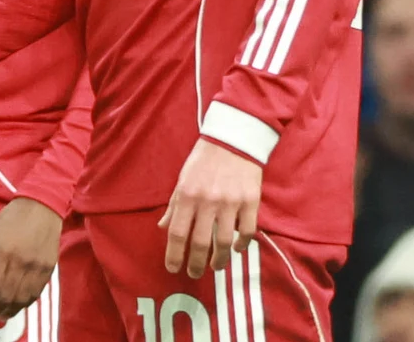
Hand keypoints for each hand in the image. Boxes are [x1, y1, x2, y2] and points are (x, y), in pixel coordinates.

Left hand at [0, 198, 62, 324]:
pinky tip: (15, 306)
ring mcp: (37, 267)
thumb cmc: (11, 218)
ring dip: (9, 311)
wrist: (42, 206)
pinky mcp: (49, 269)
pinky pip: (36, 293)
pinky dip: (24, 304)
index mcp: (3, 251)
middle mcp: (21, 261)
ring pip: (22, 298)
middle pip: (6, 295)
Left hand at [159, 139, 261, 278]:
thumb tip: (162, 227)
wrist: (233, 139)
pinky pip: (247, 231)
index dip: (173, 254)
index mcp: (187, 195)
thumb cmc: (204, 160)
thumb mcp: (182, 179)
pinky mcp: (251, 201)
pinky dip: (242, 245)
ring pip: (225, 242)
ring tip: (216, 266)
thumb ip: (174, 205)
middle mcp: (208, 201)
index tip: (173, 268)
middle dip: (196, 264)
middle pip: (200, 243)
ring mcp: (231, 202)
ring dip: (220, 260)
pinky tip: (237, 250)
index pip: (177, 232)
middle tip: (194, 274)